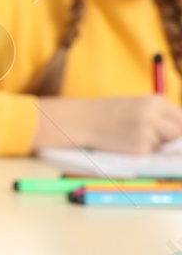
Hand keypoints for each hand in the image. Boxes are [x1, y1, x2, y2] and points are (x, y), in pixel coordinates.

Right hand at [33, 95, 181, 153]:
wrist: (82, 120)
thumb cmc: (109, 113)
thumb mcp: (139, 106)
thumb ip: (160, 115)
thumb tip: (178, 133)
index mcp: (157, 101)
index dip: (178, 129)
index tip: (173, 135)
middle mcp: (155, 116)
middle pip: (178, 133)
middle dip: (171, 139)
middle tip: (156, 139)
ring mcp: (147, 132)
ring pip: (164, 145)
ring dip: (154, 145)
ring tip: (133, 137)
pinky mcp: (139, 148)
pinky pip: (149, 153)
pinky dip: (141, 151)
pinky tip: (125, 143)